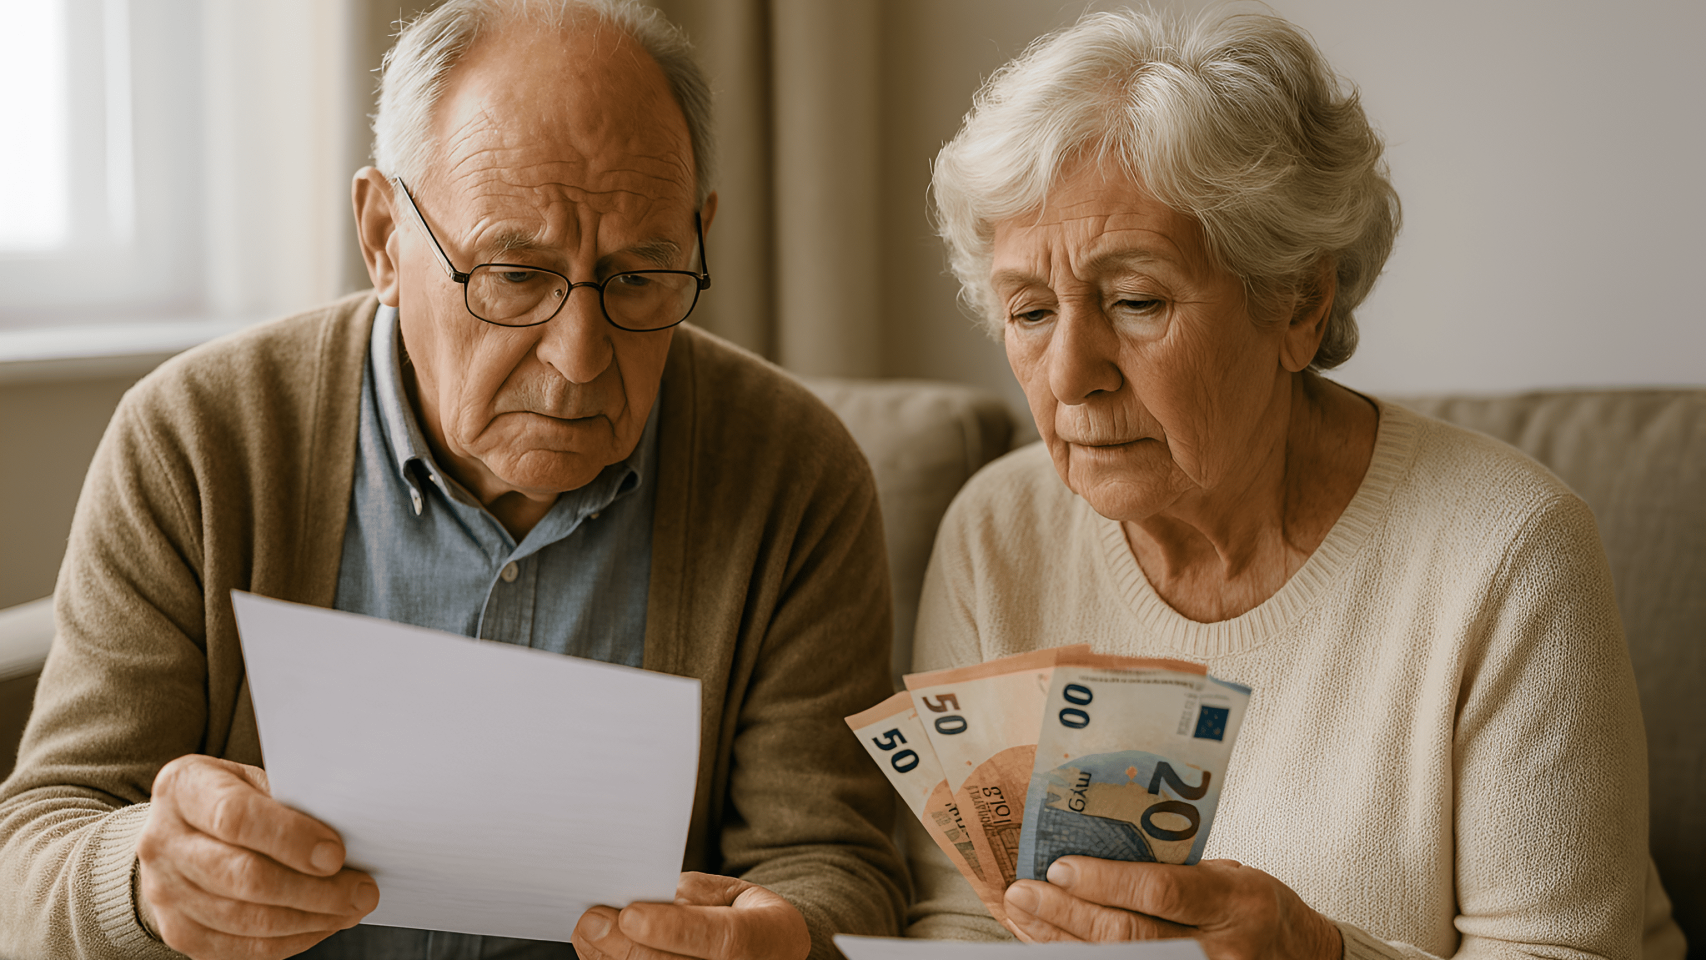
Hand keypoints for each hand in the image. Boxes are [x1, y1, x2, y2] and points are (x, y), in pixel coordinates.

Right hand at [136, 755, 379, 959]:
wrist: (180, 832)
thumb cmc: (232, 797)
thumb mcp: (253, 778)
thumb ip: (288, 799)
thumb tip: (344, 834)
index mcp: (183, 789)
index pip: (235, 817)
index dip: (290, 839)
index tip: (336, 854)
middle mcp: (163, 843)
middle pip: (244, 877)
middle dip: (314, 889)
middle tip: (361, 890)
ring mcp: (165, 893)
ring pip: (247, 920)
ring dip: (311, 919)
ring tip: (352, 908)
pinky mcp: (180, 932)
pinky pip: (242, 947)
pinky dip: (292, 939)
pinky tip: (324, 923)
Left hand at [572, 872, 810, 959]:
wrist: (768, 952)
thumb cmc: (744, 917)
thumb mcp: (731, 893)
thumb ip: (692, 896)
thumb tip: (639, 901)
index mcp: (770, 938)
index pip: (722, 939)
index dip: (675, 929)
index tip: (631, 914)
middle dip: (628, 947)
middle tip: (592, 921)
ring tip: (588, 934)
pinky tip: (598, 952)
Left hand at [1003, 857, 1341, 959]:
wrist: (1302, 958)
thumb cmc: (1256, 908)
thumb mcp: (1229, 876)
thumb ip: (1173, 872)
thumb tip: (1090, 857)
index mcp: (1234, 902)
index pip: (1161, 891)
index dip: (1105, 882)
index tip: (1059, 867)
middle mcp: (1221, 949)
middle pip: (1130, 936)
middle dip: (1067, 915)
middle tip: (1023, 894)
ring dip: (1060, 942)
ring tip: (1021, 918)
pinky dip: (1080, 958)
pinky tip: (1048, 945)